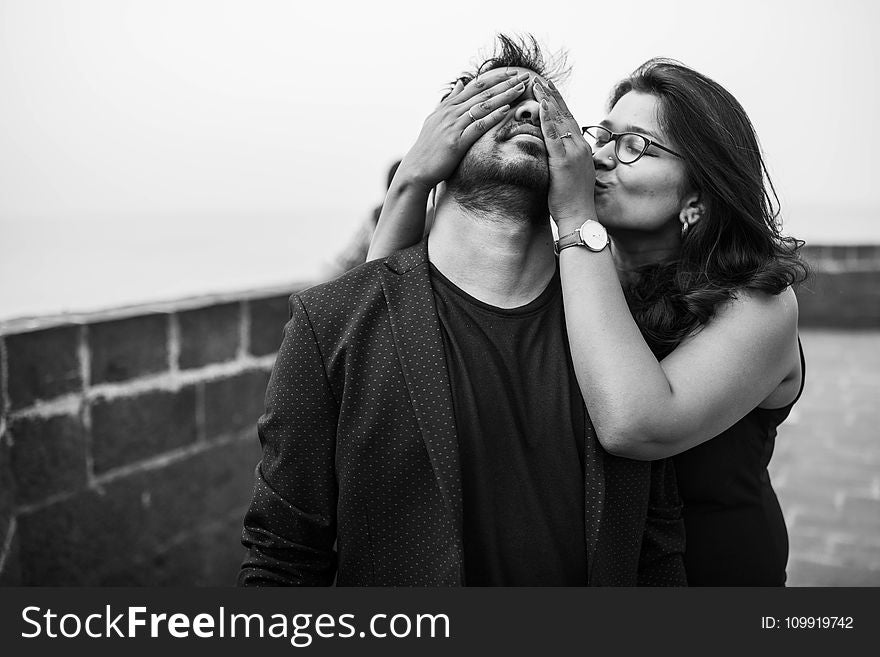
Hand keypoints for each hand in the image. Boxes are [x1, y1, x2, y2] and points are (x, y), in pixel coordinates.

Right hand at [397, 68, 530, 189]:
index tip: (514, 73)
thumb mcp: (437, 118)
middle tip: (525, 76)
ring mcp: (454, 126)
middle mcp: (451, 112)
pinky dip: (492, 117)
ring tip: (521, 88)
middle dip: (506, 83)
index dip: (496, 78)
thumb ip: (451, 100)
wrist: (416, 169)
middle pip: (483, 93)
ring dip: (504, 95)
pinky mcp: (457, 142)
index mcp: (449, 106)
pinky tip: (506, 110)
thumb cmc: (428, 147)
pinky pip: (478, 126)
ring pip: (483, 106)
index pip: (476, 87)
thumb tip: (461, 83)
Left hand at [533, 79, 597, 231]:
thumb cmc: (572, 200)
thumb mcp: (571, 174)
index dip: (557, 103)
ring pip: (560, 121)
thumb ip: (564, 159)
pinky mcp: (564, 162)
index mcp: (581, 148)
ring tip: (536, 85)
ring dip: (548, 101)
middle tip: (539, 79)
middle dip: (552, 95)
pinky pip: (555, 137)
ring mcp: (573, 153)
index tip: (547, 89)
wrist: (580, 216)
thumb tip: (555, 153)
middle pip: (565, 114)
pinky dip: (548, 120)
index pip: (568, 119)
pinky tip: (541, 107)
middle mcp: (580, 146)